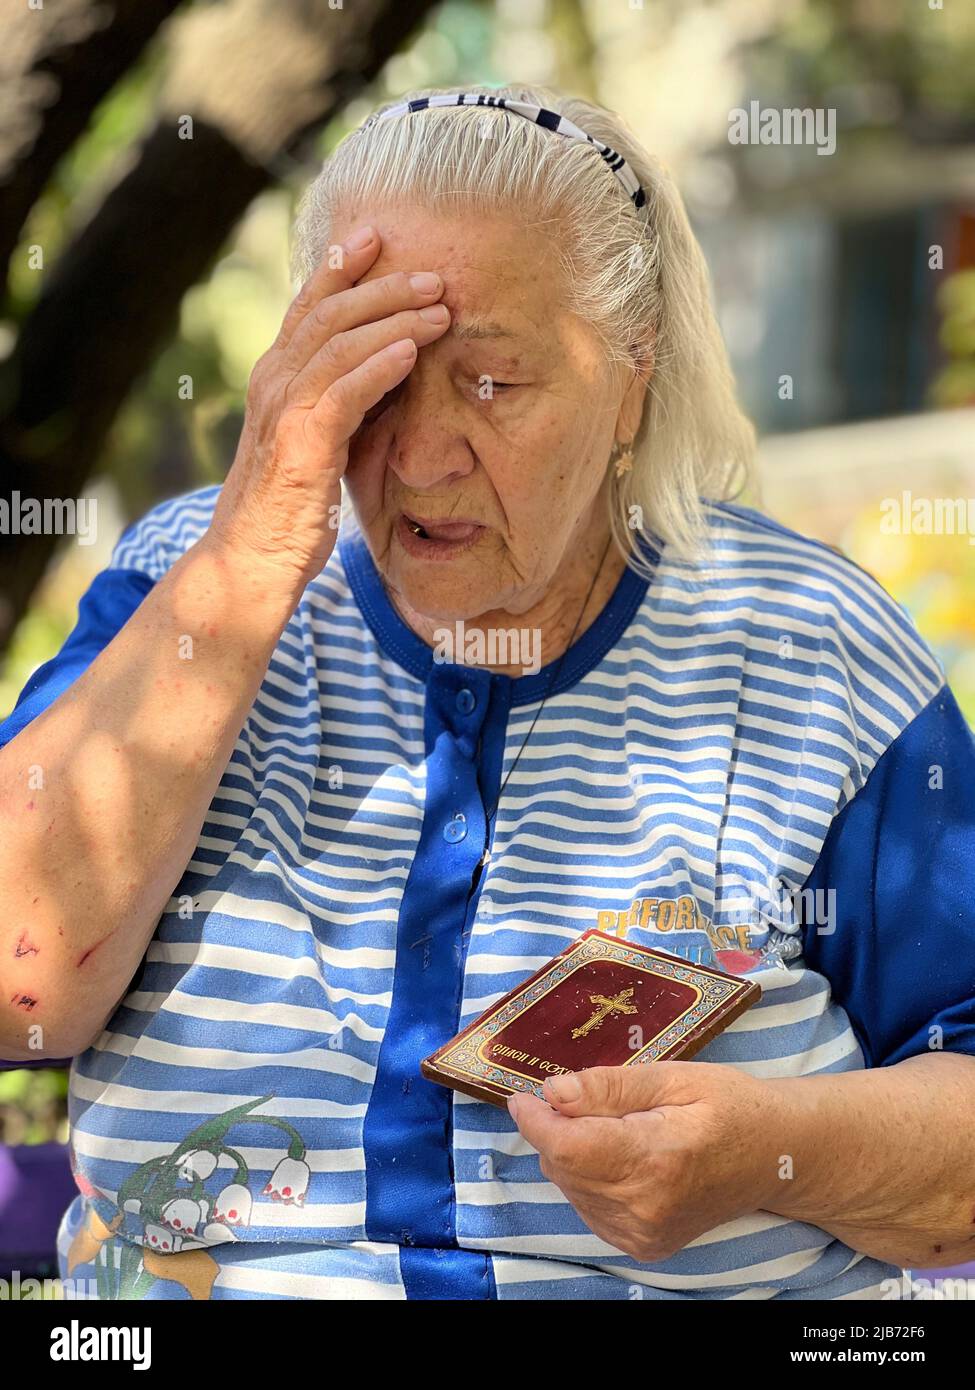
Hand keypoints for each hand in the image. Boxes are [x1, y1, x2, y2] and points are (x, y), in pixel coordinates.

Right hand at [206, 224, 450, 596]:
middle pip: (329, 313)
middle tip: (435, 275)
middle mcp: (274, 383)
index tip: (379, 237)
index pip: (309, 307)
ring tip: (439, 308)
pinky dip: (379, 367)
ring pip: (338, 344)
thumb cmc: (290, 508)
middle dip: (384, 286)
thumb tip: (390, 371)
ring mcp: (284, 411)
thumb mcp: (318, 442)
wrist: (251, 562)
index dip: (342, 268)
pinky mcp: (301, 445)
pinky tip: (411, 352)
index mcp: (276, 378)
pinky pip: (343, 393)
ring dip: (393, 320)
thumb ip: (343, 403)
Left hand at [507, 1062, 784, 1261]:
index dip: (535, 1119)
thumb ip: (609, 1087)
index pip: (568, 1146)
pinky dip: (589, 1177)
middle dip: (558, 1129)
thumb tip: (553, 1092)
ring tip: (613, 1126)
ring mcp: (644, 1233)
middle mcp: (646, 1206)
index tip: (522, 1094)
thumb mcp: (674, 1077)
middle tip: (582, 1098)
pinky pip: (588, 1207)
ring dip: (572, 1153)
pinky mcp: (644, 1246)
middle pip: (563, 1166)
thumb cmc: (730, 1106)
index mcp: (656, 1158)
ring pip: (570, 1186)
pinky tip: (619, 1156)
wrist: (776, 1158)